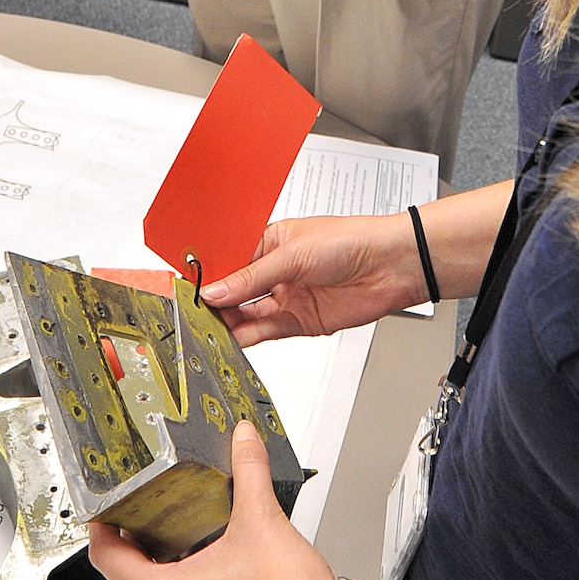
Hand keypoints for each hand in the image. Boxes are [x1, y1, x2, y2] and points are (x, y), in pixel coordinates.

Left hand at [88, 420, 336, 579]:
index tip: (104, 509)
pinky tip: (220, 574)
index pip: (107, 559)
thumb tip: (242, 440)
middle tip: (154, 513)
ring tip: (190, 539)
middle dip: (143, 546)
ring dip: (171, 573)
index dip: (102, 527)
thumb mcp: (261, 521)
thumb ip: (247, 470)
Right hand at [200, 213, 425, 346]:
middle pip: (235, 290)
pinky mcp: (299, 322)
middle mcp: (275, 270)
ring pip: (247, 314)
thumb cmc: (350, 241)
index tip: (187, 288)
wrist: (391, 267)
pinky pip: (265, 332)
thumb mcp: (293, 254)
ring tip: (204, 329)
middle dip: (214, 302)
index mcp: (270, 241)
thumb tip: (215, 292)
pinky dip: (247, 337)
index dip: (209, 275)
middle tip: (190, 313)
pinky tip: (230, 338)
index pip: (230, 260)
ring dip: (227, 322)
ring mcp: (286, 296)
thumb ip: (251, 278)